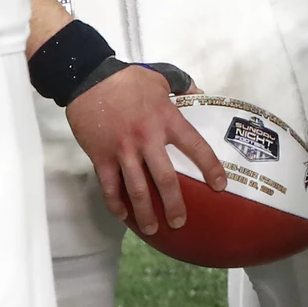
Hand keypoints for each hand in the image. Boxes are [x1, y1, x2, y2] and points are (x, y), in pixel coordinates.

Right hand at [64, 65, 225, 235]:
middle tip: (180, 222)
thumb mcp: (160, 77)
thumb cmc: (127, 79)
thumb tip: (201, 93)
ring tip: (153, 229)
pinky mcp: (100, 156)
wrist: (88, 79)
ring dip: (145, 213)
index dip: (210, 167)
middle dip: (174, 204)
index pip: (195, 147)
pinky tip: (123, 216)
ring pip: (136, 189)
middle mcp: (147, 139)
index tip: (220, 186)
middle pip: (165, 179)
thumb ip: (183, 85)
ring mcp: (122, 150)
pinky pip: (109, 186)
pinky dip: (116, 203)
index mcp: (166, 119)